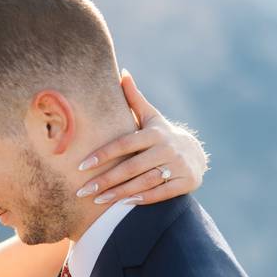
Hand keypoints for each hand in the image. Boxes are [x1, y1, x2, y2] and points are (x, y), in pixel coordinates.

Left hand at [75, 69, 209, 204]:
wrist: (195, 153)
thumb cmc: (161, 134)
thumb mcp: (150, 116)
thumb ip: (134, 98)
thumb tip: (122, 72)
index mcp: (154, 132)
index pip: (124, 144)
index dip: (103, 155)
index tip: (81, 166)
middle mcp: (167, 148)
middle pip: (131, 167)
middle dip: (106, 180)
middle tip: (83, 191)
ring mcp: (178, 166)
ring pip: (144, 182)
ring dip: (119, 193)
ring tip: (97, 201)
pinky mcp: (186, 182)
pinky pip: (161, 193)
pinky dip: (143, 199)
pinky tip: (123, 205)